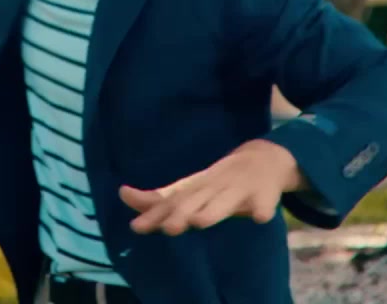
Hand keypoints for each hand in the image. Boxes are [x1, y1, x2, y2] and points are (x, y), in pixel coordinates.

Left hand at [118, 140, 301, 235]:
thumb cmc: (219, 182)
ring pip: (225, 202)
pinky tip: (258, 217)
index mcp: (196, 187)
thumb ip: (160, 199)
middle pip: (195, 201)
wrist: (264, 158)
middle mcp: (214, 186)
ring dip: (213, 211)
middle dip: (181, 213)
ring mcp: (240, 189)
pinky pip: (263, 204)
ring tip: (201, 221)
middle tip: (169, 227)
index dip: (155, 213)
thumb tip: (122, 194)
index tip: (136, 227)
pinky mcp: (264, 194)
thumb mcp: (190, 189)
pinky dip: (261, 210)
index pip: (172, 201)